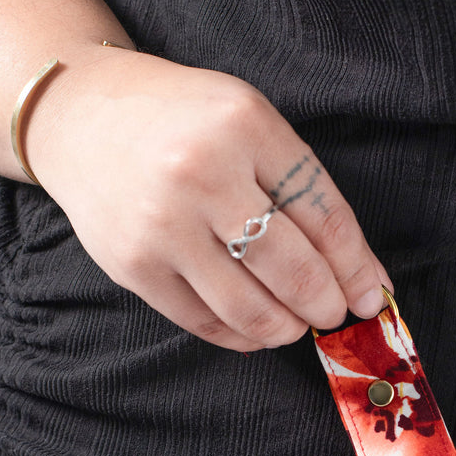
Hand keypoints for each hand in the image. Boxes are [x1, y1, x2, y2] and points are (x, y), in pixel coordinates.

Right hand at [25, 47, 392, 350]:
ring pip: (251, 311)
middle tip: (332, 313)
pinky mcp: (134, 266)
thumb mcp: (254, 128)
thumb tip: (367, 280)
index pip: (325, 218)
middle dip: (326, 307)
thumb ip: (308, 195)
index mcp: (245, 128)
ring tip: (295, 322)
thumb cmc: (186, 122)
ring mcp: (162, 226)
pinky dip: (244, 337)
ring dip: (288, 329)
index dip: (357, 270)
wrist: (82, 117)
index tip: (373, 298)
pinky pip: (205, 323)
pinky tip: (258, 329)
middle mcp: (201, 175)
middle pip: (293, 271)